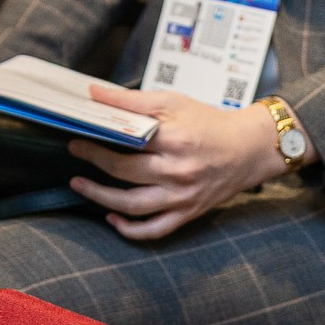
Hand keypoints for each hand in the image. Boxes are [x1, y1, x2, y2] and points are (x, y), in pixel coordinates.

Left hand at [68, 84, 294, 240]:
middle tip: (74, 151)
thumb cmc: (209, 122)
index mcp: (175, 140)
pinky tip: (112, 219)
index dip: (98, 139)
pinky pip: (156, 229)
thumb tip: (94, 94)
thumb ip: (131, 100)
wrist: (250, 148)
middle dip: (94, 162)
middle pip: (125, 172)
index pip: (127, 141)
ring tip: (79, 185)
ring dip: (101, 198)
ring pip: (134, 206)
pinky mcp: (189, 212)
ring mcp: (184, 196)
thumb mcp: (172, 101)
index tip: (77, 134)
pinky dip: (131, 230)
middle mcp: (179, 172)